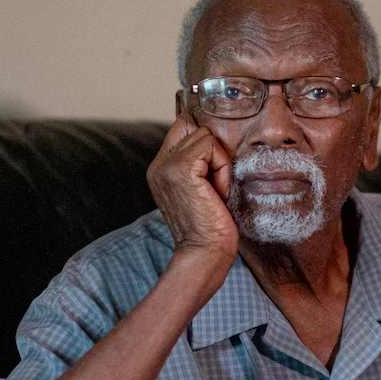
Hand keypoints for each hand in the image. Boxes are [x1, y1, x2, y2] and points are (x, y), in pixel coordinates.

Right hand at [147, 112, 237, 264]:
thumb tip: (215, 137)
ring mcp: (166, 165)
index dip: (204, 141)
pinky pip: (211, 146)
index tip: (212, 172)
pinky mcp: (181, 168)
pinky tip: (217, 191)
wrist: (205, 253)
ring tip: (214, 190)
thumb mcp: (200, 188)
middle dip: (212, 150)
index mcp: (160, 169)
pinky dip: (222, 168)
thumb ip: (199, 163)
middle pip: (193, 126)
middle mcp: (158, 165)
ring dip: (219, 162)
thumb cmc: (211, 226)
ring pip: (205, 135)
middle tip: (213, 183)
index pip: (181, 127)